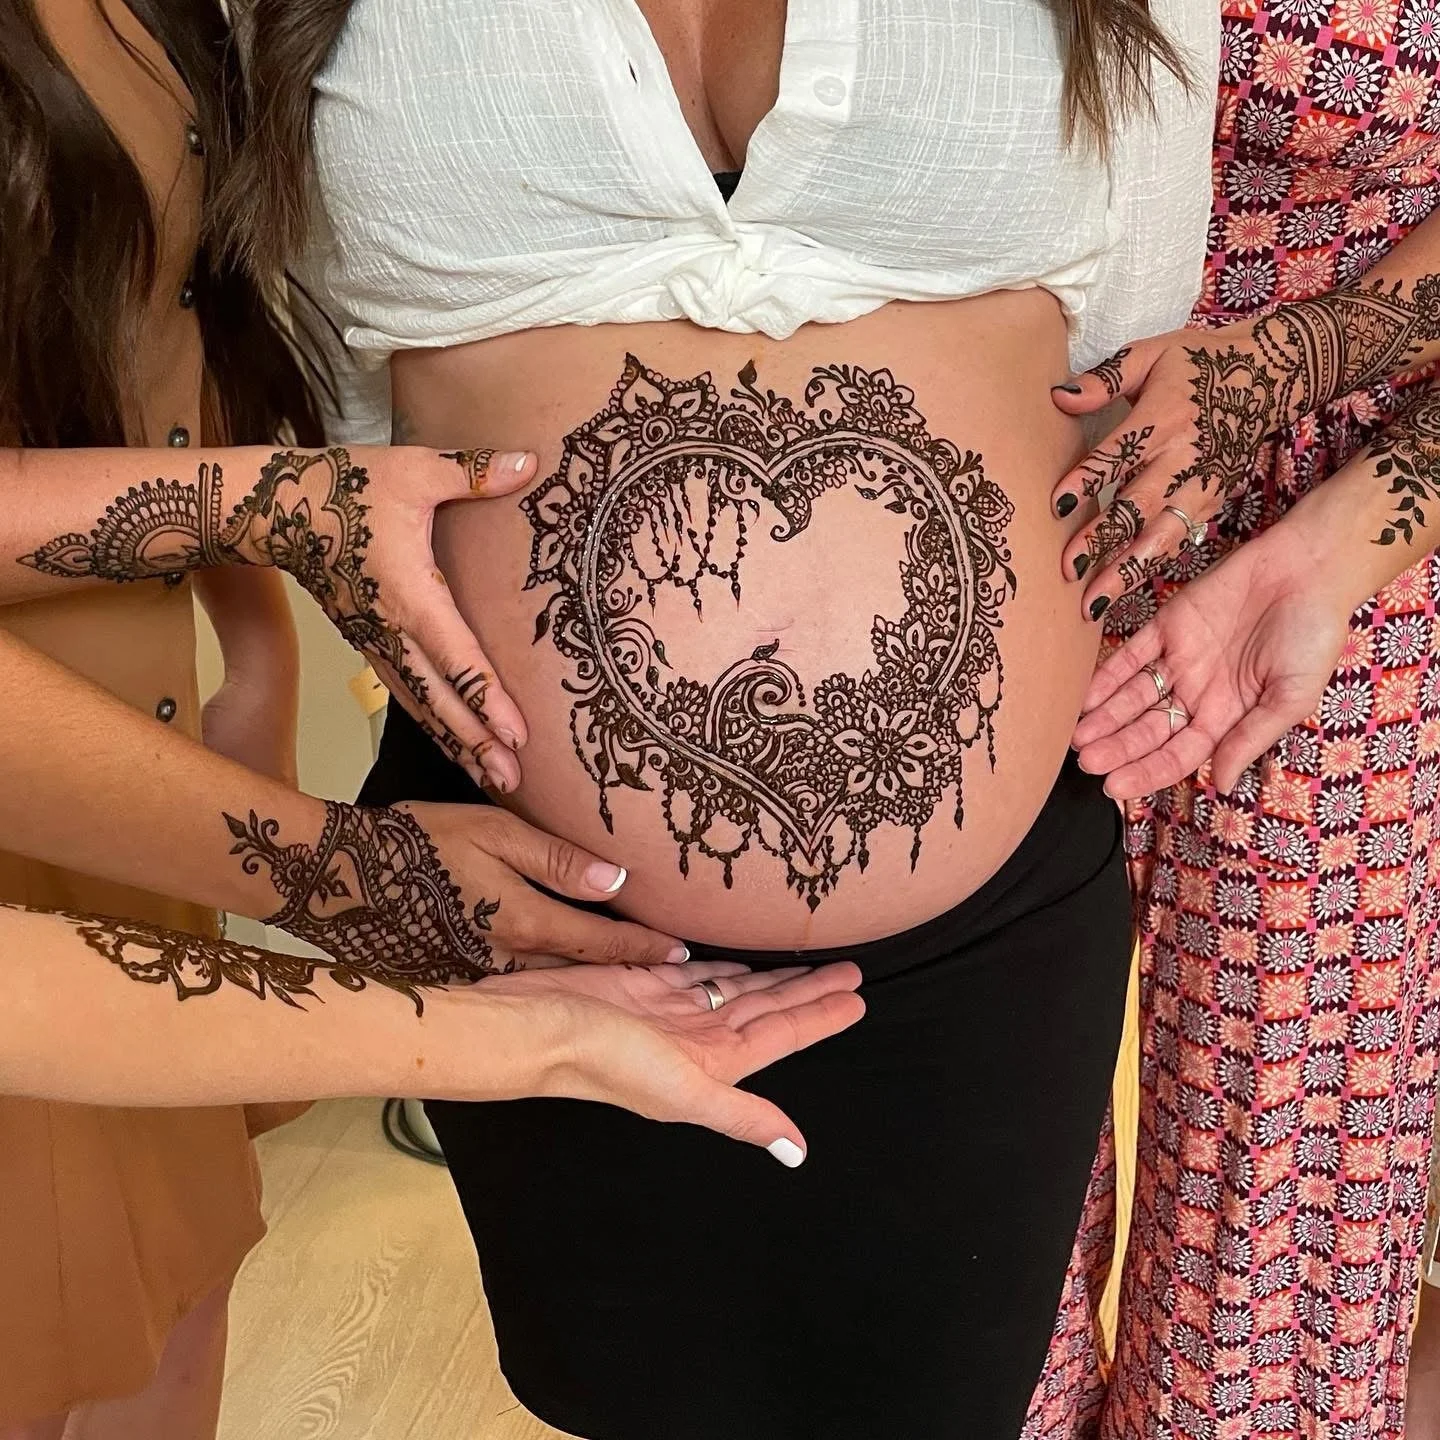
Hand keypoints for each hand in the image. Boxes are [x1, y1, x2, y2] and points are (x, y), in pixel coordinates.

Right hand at [214, 446, 537, 792]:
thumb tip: (529, 462)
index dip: (488, 699)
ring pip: (421, 705)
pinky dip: (432, 723)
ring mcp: (375, 643)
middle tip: (513, 780)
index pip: (456, 658)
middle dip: (477, 742)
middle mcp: (391, 630)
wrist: (275, 507)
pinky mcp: (367, 644)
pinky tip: (454, 745)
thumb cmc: (346, 487)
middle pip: (440, 699)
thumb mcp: (415, 470)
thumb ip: (474, 473)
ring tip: (493, 778)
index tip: (517, 734)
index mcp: (410, 596)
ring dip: (456, 742)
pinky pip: (405, 693)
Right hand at [399, 801, 689, 967]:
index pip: (603, 942)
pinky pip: (515, 980)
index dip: (646, 947)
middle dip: (626, 971)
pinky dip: (545, 978)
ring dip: (588, 977)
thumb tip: (617, 881)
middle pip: (582, 969)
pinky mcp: (455, 978)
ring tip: (626, 972)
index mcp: (525, 923)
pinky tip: (557, 970)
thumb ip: (558, 859)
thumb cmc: (421, 842)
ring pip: (549, 978)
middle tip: (670, 971)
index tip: (683, 952)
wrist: (341, 874)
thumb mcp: (496, 832)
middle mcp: (508, 960)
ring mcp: (479, 975)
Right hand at [475, 958, 865, 1160]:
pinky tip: (739, 956)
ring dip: (771, 976)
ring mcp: (671, 1010)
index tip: (859, 998)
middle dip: (807, 990)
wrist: (535, 1027)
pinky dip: (719, 963)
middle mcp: (698, 1037)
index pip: (783, 1035)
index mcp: (714, 1063)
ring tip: (805, 960)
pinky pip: (693, 970)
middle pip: (767, 1009)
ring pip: (735, 988)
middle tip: (850, 967)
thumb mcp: (685, 1091)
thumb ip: (742, 1116)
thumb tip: (797, 1153)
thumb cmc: (606, 1060)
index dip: (820, 1017)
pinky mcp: (643, 981)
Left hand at [1050, 324, 1283, 619]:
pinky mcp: (1210, 502)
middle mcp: (1181, 458)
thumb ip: (1105, 379)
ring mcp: (1199, 485)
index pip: (1119, 452)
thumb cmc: (1197, 361)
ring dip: (1126, 570)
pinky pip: (1178, 541)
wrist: (1268, 375)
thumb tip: (1058, 398)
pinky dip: (1151, 568)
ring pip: (1159, 535)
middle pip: (1137, 504)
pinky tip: (1123, 593)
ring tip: (1093, 604)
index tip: (1058, 505)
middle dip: (1102, 539)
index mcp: (1163, 417)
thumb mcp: (1151, 354)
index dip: (1089, 478)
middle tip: (1067, 569)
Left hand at [1070, 516, 1349, 798]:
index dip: (1146, 772)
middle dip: (1116, 748)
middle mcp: (1199, 692)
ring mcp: (1181, 658)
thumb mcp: (1292, 697)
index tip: (1113, 788)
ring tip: (1076, 737)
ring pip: (1133, 696)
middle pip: (1148, 730)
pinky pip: (1131, 654)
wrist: (1311, 568)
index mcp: (1228, 715)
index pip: (1177, 754)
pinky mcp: (1169, 624)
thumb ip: (1251, 738)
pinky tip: (1084, 698)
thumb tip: (1221, 785)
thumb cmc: (1315, 635)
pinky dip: (1106, 676)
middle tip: (1086, 763)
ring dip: (1104, 718)